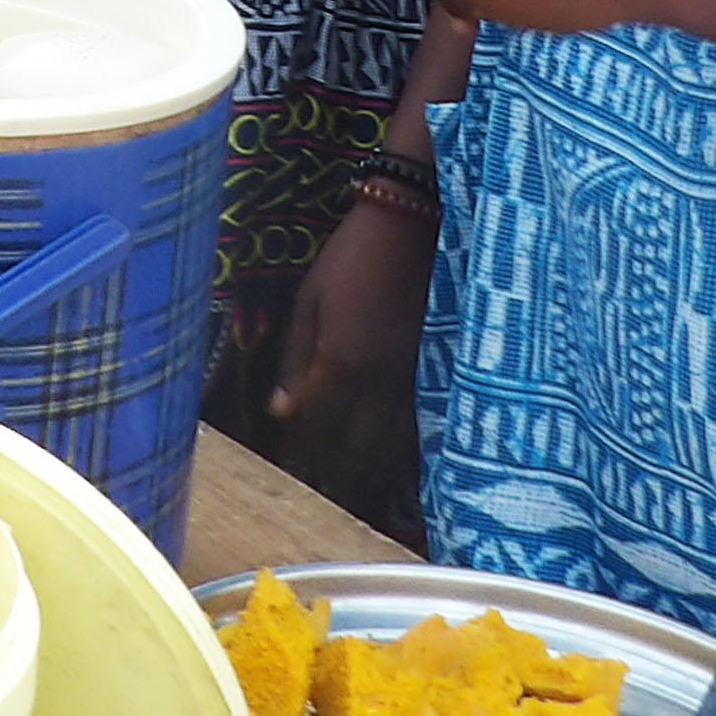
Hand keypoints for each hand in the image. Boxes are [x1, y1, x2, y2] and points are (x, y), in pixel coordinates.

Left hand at [269, 197, 438, 506]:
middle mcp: (378, 381)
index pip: (313, 425)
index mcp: (341, 361)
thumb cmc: (351, 256)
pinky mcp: (435, 371)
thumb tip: (280, 410)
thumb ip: (296, 359)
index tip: (280, 472)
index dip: (296, 451)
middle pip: (351, 446)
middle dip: (328, 471)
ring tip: (345, 490)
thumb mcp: (310, 300)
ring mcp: (413, 379)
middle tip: (309, 490)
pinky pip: (416, 423)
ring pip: (387, 443)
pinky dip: (398, 447)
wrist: (415, 225)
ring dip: (364, 470)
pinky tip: (389, 464)